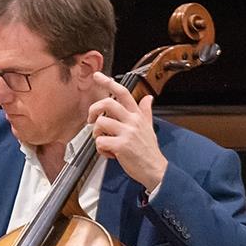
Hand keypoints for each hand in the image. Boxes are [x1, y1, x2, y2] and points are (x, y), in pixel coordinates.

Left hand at [88, 73, 167, 191]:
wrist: (155, 169)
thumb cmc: (148, 150)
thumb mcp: (149, 127)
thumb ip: (146, 111)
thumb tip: (149, 98)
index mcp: (137, 115)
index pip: (123, 93)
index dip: (108, 82)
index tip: (97, 76)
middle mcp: (133, 120)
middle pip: (108, 103)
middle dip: (94, 110)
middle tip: (91, 120)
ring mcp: (127, 132)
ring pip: (101, 123)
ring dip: (97, 134)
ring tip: (105, 142)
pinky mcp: (121, 145)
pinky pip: (100, 142)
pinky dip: (100, 150)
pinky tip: (110, 154)